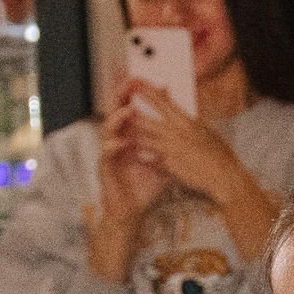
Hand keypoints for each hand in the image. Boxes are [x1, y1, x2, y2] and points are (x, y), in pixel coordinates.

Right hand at [85, 104, 172, 283]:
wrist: (132, 212)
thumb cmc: (146, 187)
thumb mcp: (163, 163)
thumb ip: (171, 145)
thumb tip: (188, 131)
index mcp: (131, 137)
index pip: (131, 112)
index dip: (136, 96)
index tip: (144, 81)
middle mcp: (117, 142)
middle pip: (115, 114)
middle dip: (119, 99)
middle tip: (127, 86)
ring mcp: (109, 154)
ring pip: (107, 130)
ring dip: (116, 119)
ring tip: (127, 111)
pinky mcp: (104, 169)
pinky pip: (105, 154)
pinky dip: (113, 147)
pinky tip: (122, 143)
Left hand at [119, 82, 251, 203]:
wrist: (223, 175)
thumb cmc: (218, 152)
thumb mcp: (204, 130)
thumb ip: (188, 121)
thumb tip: (179, 111)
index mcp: (186, 122)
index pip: (163, 102)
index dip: (147, 92)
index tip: (136, 84)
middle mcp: (175, 134)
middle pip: (146, 121)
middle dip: (134, 116)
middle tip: (125, 112)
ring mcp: (170, 150)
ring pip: (144, 141)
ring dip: (137, 139)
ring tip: (131, 138)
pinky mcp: (168, 166)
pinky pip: (151, 161)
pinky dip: (146, 160)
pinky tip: (143, 160)